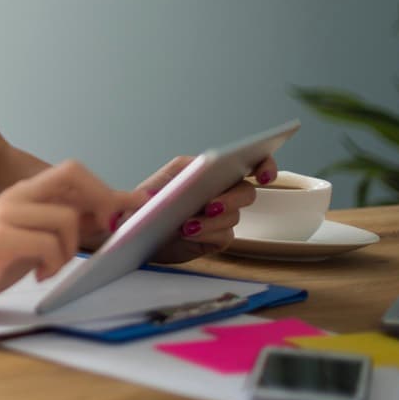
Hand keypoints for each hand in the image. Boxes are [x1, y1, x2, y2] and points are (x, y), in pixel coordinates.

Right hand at [0, 161, 146, 314]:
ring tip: (53, 267)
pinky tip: (40, 275)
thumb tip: (107, 216)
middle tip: (106, 232)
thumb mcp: (34, 239)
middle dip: (102, 203)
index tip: (130, 208)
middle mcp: (16, 196)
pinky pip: (46, 244)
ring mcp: (5, 215)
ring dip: (70, 249)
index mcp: (24, 193)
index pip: (72, 172)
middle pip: (72, 176)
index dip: (104, 188)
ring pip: (65, 218)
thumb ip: (62, 224)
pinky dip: (53, 264)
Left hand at [137, 154, 278, 262]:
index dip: (264, 165)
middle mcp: (217, 191)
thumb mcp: (152, 186)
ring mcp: (218, 216)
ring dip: (212, 221)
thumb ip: (173, 177)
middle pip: (245, 191)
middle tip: (210, 206)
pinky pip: (223, 235)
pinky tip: (189, 233)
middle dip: (231, 199)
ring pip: (234, 216)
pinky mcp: (215, 237)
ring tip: (187, 224)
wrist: (133, 233)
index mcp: (206, 171)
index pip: (247, 162)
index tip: (264, 175)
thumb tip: (189, 175)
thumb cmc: (143, 205)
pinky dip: (207, 234)